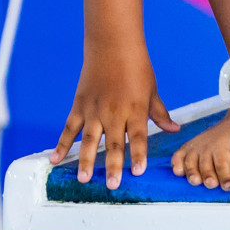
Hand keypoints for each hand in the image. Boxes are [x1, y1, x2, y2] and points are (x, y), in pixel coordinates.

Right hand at [51, 45, 179, 188]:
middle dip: (112, 165)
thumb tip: (175, 129)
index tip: (137, 171)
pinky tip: (55, 159)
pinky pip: (69, 128)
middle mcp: (114, 112)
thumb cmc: (137, 66)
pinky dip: (61, 144)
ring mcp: (94, 109)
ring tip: (84, 179)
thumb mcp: (152, 90)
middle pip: (113, 143)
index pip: (137, 137)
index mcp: (135, 109)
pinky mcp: (80, 105)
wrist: (112, 44)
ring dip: (85, 160)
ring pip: (89, 139)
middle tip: (112, 185)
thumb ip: (160, 113)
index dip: (137, 155)